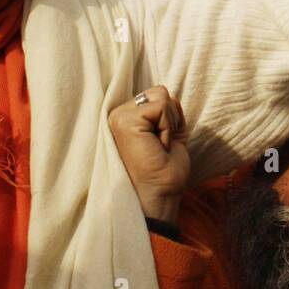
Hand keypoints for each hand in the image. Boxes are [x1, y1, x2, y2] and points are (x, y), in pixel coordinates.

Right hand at [108, 86, 189, 224]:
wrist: (159, 196)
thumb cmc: (164, 172)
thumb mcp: (169, 134)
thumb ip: (166, 113)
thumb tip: (170, 96)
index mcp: (126, 118)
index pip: (156, 96)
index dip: (170, 118)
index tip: (161, 144)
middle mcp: (118, 115)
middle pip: (159, 92)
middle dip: (170, 118)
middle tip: (160, 146)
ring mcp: (118, 117)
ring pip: (161, 96)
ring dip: (169, 123)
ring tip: (158, 147)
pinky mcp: (125, 121)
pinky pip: (161, 106)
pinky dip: (167, 127)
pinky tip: (158, 146)